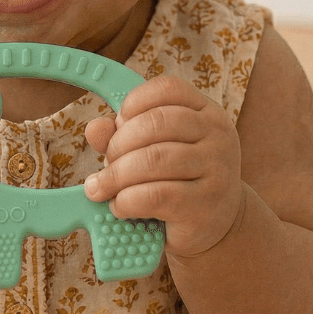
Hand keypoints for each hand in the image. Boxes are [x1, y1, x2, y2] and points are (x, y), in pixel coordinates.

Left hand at [83, 75, 243, 259]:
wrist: (218, 224)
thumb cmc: (178, 179)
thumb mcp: (154, 149)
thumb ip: (122, 135)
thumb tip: (94, 128)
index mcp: (206, 112)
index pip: (167, 89)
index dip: (133, 103)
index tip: (119, 124)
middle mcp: (218, 136)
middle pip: (156, 123)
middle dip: (120, 143)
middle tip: (107, 162)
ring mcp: (217, 171)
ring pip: (154, 159)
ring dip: (117, 174)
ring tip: (102, 188)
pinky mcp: (206, 207)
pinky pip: (155, 196)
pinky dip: (127, 200)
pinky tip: (119, 206)